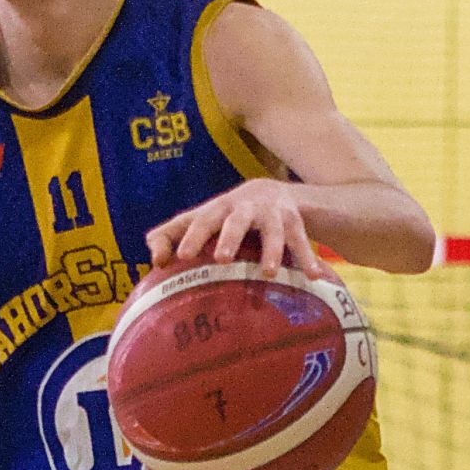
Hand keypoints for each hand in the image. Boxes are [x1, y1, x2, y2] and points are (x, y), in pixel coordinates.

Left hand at [146, 180, 321, 278]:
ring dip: (271, 250)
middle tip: (222, 259)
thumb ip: (169, 235)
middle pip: (237, 220)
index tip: (180, 256)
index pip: (202, 220)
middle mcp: (246, 208)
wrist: (274, 192)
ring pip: (274, 230)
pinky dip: (308, 258)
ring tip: (268, 273)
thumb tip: (155, 260)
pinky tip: (313, 276)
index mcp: (218, 208)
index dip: (191, 236)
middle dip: (230, 237)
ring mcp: (273, 214)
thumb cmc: (224, 215)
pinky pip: (303, 242)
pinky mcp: (295, 224)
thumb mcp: (199, 220)